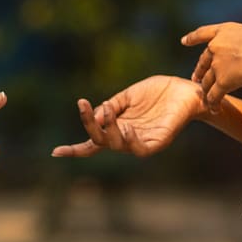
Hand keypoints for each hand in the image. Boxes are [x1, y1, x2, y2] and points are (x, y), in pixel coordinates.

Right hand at [53, 75, 205, 158]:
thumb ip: (111, 107)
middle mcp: (127, 136)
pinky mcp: (158, 141)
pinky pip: (142, 149)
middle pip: (101, 141)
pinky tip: (127, 129)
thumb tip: (94, 117)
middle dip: (90, 126)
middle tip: (84, 106)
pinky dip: (132, 142)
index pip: (93, 141)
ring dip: (109, 132)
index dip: (75, 149)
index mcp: (118, 126)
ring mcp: (142, 141)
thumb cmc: (158, 92)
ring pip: (118, 145)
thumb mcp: (128, 96)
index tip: (55, 152)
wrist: (187, 90)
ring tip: (109, 114)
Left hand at [182, 23, 241, 106]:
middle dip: (200, 69)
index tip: (184, 41)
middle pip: (204, 60)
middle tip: (196, 77)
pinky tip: (214, 109)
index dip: (193, 38)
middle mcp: (217, 46)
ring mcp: (218, 64)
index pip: (204, 33)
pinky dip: (213, 102)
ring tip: (205, 95)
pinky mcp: (223, 81)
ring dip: (206, 88)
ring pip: (207, 79)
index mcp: (225, 30)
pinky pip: (214, 94)